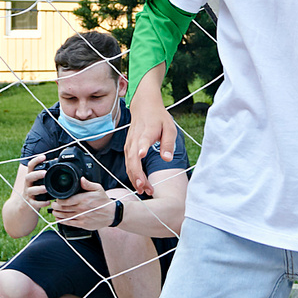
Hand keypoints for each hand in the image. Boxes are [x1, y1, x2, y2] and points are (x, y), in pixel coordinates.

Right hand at [17, 158, 48, 203]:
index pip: (31, 166)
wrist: (24, 205)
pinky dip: (41, 203)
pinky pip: (35, 203)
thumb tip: (57, 161)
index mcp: (31, 177)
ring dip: (38, 189)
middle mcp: (28, 184)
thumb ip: (44, 173)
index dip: (36, 160)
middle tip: (45, 173)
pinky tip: (48, 202)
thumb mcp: (37, 181)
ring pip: (31, 190)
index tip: (43, 156)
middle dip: (36, 174)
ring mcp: (28, 194)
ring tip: (46, 189)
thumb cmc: (35, 190)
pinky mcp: (30, 203)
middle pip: (28, 177)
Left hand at [51, 188, 118, 229]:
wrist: (111, 213)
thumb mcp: (98, 189)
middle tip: (53, 204)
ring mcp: (81, 217)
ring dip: (57, 214)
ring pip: (65, 216)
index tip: (57, 199)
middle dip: (56, 206)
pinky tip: (59, 219)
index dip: (59, 200)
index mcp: (83, 199)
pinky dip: (62, 221)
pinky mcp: (83, 224)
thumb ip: (88, 184)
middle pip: (63, 208)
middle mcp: (81, 209)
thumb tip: (81, 179)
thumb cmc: (104, 201)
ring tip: (54, 211)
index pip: (66, 200)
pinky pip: (70, 223)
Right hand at [121, 68, 173, 193]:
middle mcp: (135, 139)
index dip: (141, 148)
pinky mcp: (128, 148)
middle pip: (133, 159)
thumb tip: (167, 159)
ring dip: (135, 178)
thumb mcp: (169, 127)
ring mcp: (129, 144)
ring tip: (145, 191)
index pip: (142, 140)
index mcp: (147, 132)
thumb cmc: (158, 118)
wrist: (144, 106)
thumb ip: (168, 143)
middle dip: (138, 175)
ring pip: (129, 164)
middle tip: (145, 189)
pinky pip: (128, 164)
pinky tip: (139, 184)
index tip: (141, 155)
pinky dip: (133, 175)